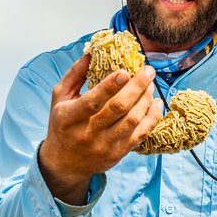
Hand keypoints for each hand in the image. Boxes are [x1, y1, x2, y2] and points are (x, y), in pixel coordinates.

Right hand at [38, 55, 162, 204]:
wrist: (64, 163)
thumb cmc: (62, 125)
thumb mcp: (60, 98)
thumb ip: (75, 75)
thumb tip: (91, 52)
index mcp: (70, 117)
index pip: (92, 101)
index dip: (110, 85)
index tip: (125, 70)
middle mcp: (88, 133)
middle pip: (117, 109)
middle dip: (136, 87)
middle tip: (148, 71)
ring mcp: (104, 145)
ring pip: (132, 121)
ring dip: (145, 100)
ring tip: (151, 85)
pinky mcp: (118, 153)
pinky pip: (140, 135)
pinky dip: (152, 118)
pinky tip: (156, 103)